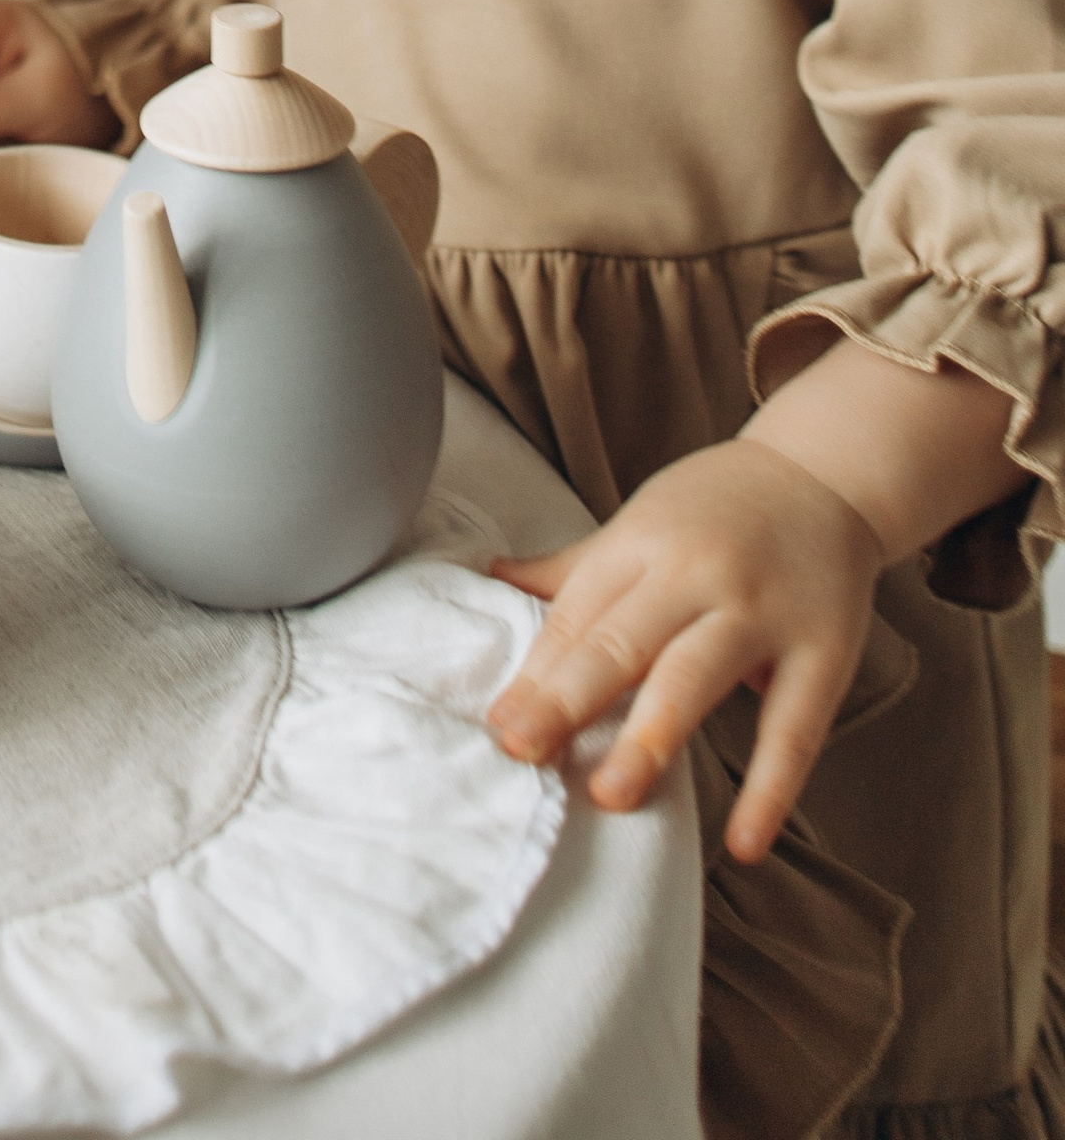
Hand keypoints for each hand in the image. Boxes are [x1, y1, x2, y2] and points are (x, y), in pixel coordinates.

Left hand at [486, 437, 883, 862]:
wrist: (824, 472)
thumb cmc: (716, 508)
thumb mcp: (641, 522)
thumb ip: (574, 567)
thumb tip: (491, 579)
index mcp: (643, 543)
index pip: (580, 614)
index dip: (538, 672)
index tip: (500, 726)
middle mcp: (696, 573)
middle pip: (623, 641)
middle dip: (568, 699)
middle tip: (523, 752)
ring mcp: (760, 612)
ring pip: (695, 677)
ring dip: (650, 737)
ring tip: (610, 796)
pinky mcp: (822, 651)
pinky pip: (793, 729)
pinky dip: (770, 789)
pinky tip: (743, 844)